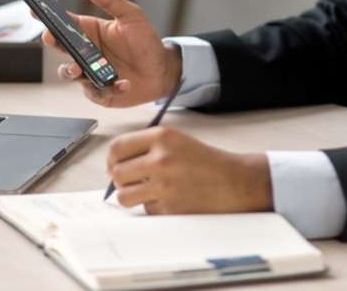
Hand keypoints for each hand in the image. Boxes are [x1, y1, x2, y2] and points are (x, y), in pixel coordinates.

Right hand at [42, 0, 181, 107]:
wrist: (163, 69)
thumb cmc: (146, 41)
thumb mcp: (131, 16)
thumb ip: (110, 1)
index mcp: (90, 31)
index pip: (63, 23)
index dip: (47, 17)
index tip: (34, 10)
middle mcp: (86, 52)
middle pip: (60, 48)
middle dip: (53, 43)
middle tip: (51, 38)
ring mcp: (90, 73)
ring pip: (69, 73)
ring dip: (71, 71)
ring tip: (79, 69)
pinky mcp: (101, 92)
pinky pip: (95, 92)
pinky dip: (107, 89)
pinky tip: (123, 83)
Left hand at [107, 126, 271, 214]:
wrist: (234, 181)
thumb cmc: (206, 160)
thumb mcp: (177, 140)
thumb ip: (148, 146)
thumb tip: (116, 162)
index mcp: (162, 137)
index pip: (117, 147)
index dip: (112, 158)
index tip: (115, 164)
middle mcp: (160, 159)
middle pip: (117, 173)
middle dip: (120, 179)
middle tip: (131, 180)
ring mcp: (164, 185)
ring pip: (125, 196)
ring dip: (132, 195)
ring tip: (147, 191)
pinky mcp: (169, 207)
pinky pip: (146, 209)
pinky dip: (153, 206)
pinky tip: (169, 199)